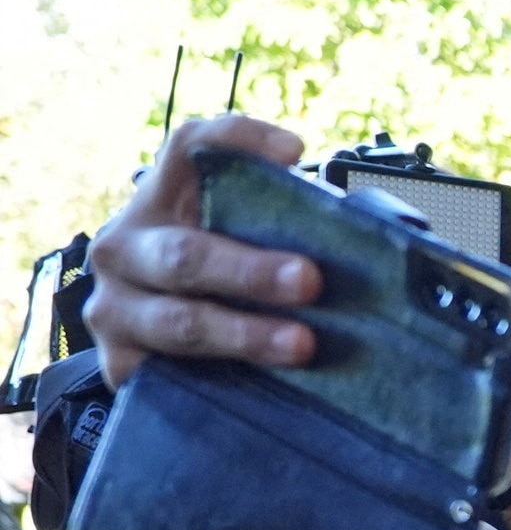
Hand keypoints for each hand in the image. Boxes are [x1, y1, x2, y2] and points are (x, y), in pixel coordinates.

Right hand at [83, 114, 321, 387]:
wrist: (152, 339)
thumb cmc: (214, 279)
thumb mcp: (237, 239)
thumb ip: (279, 228)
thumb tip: (376, 239)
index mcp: (160, 200)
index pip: (188, 150)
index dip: (237, 142)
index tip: (294, 152)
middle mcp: (126, 248)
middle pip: (186, 253)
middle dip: (252, 270)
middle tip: (310, 280)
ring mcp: (116, 308)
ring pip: (181, 321)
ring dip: (245, 334)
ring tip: (300, 344)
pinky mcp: (120, 363)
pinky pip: (165, 375)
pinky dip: (215, 379)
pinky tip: (258, 387)